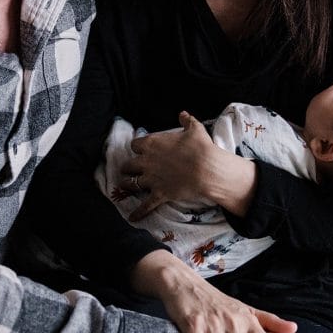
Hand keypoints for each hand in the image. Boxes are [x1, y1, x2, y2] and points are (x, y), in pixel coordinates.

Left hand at [124, 111, 256, 219]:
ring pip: (130, 183)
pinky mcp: (158, 194)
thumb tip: (183, 113)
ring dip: (127, 184)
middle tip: (131, 169)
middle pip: (128, 165)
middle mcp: (147, 162)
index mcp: (152, 144)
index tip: (142, 150)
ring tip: (124, 185)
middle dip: (129, 167)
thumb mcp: (195, 129)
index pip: (135, 144)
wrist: (207, 169)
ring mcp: (151, 179)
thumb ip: (186, 120)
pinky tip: (132, 218)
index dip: (139, 147)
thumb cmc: (201, 148)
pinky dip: (138, 213)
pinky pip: (145, 205)